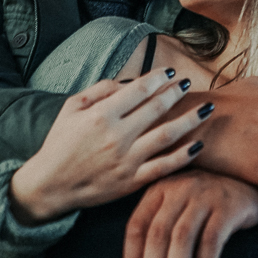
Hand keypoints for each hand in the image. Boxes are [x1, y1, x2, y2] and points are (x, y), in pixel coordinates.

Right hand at [8, 68, 210, 223]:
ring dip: (189, 120)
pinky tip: (199, 144)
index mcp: (101, 115)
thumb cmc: (60, 143)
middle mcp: (117, 136)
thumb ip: (99, 90)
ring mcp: (127, 160)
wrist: (50, 185)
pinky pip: (164, 166)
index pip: (138, 90)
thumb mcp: (71, 108)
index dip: (158, 78)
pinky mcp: (132, 181)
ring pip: (167, 136)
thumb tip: (128, 81)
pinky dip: (184, 155)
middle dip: (176, 93)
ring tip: (206, 108)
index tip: (170, 72)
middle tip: (188, 84)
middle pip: (156, 108)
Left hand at [123, 171, 257, 257]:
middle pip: (157, 233)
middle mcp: (179, 188)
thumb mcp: (178, 205)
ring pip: (182, 238)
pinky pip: (211, 240)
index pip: (136, 226)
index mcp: (160, 189)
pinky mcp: (227, 206)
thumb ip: (159, 226)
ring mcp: (204, 195)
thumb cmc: (206, 203)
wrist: (248, 184)